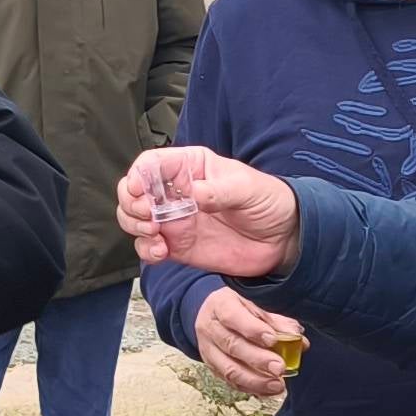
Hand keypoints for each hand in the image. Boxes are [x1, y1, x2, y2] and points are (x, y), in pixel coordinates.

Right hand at [122, 146, 300, 278]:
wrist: (283, 239)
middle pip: (133, 191)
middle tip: (150, 216)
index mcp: (190, 167)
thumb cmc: (268, 201)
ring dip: (134, 226)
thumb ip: (218, 191)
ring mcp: (174, 219)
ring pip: (134, 219)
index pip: (151, 163)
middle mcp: (176, 192)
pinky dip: (146, 250)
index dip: (138, 175)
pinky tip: (160, 251)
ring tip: (155, 233)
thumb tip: (192, 193)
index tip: (139, 190)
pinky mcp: (177, 245)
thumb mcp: (247, 188)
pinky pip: (148, 247)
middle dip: (132, 203)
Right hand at [193, 287, 303, 399]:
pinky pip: (230, 382)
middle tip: (279, 368)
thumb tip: (297, 338)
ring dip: (255, 380)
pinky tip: (268, 391)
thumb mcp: (255, 307)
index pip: (232, 316)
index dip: (252, 329)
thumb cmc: (238, 310)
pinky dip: (251, 388)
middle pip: (232, 345)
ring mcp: (208, 350)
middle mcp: (210, 328)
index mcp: (220, 305)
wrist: (211, 317)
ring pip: (229, 369)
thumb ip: (276, 322)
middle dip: (258, 359)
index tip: (272, 340)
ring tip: (278, 385)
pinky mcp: (212, 368)